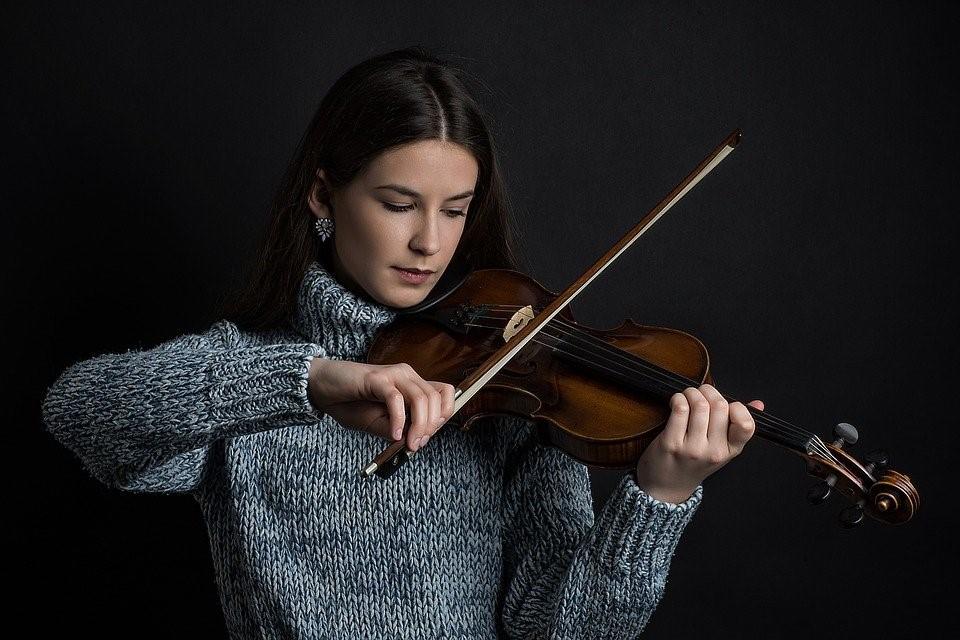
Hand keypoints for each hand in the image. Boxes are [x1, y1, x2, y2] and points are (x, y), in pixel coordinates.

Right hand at [307, 357, 454, 450]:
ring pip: (421, 398)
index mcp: (412, 384)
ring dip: (418, 426)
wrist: (322, 389)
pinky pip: (395, 399)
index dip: (443, 416)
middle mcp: (407, 375)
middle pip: (435, 399)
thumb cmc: (351, 404)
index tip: (425, 437)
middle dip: (429, 427)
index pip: (445, 393)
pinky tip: (392, 434)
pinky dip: (398, 420)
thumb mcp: (378, 424)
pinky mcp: (377, 378)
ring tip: (407, 443)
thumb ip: (399, 429)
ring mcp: (393, 374)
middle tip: (415, 445)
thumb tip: (417, 439)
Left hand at [634, 384, 762, 502]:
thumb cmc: (695, 462)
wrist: (668, 485)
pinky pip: (680, 409)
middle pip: (720, 406)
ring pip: (700, 405)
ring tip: (688, 395)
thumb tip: (758, 403)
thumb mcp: (722, 448)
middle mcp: (714, 451)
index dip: (738, 407)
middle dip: (709, 391)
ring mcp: (693, 448)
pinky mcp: (671, 443)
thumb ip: (739, 425)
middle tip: (701, 392)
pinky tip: (677, 402)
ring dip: (692, 392)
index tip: (726, 404)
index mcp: (731, 450)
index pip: (746, 425)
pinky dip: (678, 398)